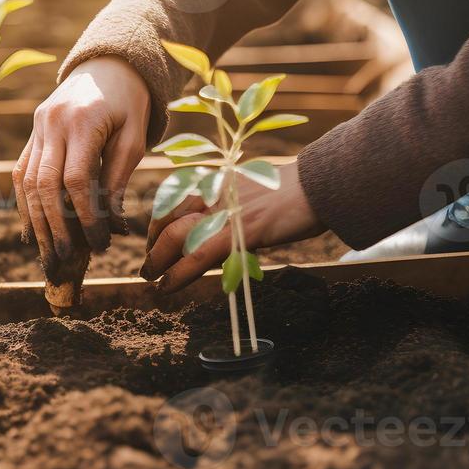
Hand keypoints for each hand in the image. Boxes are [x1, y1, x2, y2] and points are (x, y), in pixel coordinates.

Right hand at [13, 56, 150, 274]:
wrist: (107, 65)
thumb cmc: (128, 104)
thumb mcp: (134, 137)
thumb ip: (119, 177)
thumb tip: (112, 223)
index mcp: (83, 121)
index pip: (76, 179)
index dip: (84, 215)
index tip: (98, 242)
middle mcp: (52, 123)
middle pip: (44, 184)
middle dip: (53, 226)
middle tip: (64, 258)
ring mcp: (37, 128)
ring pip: (26, 181)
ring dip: (35, 221)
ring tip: (48, 253)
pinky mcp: (32, 134)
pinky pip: (21, 172)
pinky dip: (25, 203)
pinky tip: (33, 230)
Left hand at [141, 160, 325, 292]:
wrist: (320, 185)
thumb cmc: (292, 192)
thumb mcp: (250, 191)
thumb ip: (227, 205)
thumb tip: (212, 229)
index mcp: (215, 181)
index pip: (173, 199)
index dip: (157, 223)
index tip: (153, 240)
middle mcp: (213, 193)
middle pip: (167, 218)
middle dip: (152, 244)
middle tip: (148, 265)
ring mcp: (224, 212)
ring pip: (175, 237)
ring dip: (157, 261)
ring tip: (152, 278)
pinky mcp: (237, 232)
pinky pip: (197, 257)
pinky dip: (177, 274)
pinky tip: (166, 287)